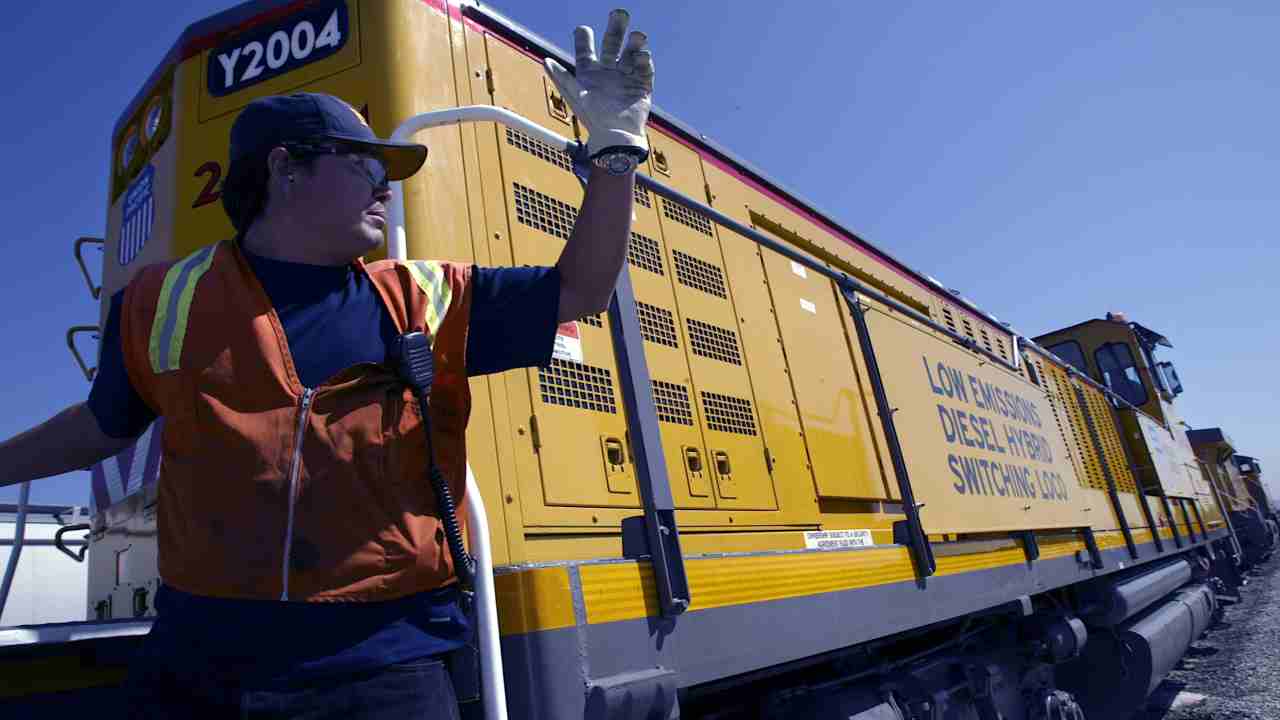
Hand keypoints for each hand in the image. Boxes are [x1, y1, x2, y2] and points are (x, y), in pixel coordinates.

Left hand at [544, 9, 653, 159]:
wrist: (617, 138)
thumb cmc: (593, 118)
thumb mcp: (576, 96)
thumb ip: (562, 77)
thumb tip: (545, 61)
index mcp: (590, 73)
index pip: (586, 49)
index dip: (584, 38)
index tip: (583, 30)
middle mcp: (607, 72)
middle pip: (612, 44)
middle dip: (616, 29)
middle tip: (620, 14)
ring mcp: (625, 77)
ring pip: (630, 54)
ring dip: (634, 43)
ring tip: (638, 36)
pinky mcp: (642, 86)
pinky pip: (645, 69)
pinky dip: (645, 62)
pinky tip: (643, 56)